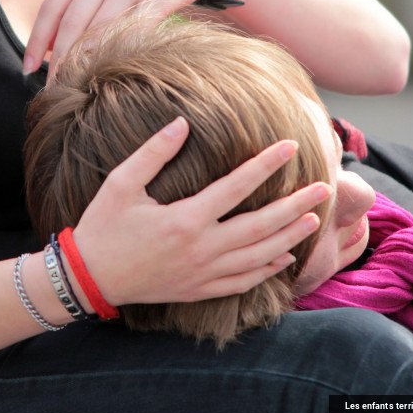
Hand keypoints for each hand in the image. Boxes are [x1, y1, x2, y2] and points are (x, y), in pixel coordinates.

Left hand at [23, 0, 228, 77]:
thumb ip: (77, 4)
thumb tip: (49, 47)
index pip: (51, 6)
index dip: (37, 40)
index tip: (27, 67)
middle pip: (72, 22)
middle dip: (58, 59)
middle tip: (52, 87)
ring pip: (99, 30)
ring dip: (85, 62)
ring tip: (76, 85)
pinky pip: (131, 33)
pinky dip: (117, 54)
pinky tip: (110, 71)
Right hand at [72, 118, 331, 305]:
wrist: (90, 278)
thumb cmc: (103, 226)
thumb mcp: (120, 183)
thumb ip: (153, 153)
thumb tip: (182, 123)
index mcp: (185, 219)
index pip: (237, 187)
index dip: (266, 164)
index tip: (290, 147)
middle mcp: (201, 248)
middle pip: (261, 225)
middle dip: (295, 206)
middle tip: (323, 188)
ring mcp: (203, 273)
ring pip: (259, 257)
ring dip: (289, 237)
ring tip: (313, 220)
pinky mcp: (199, 289)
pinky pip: (243, 283)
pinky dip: (268, 271)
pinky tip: (284, 258)